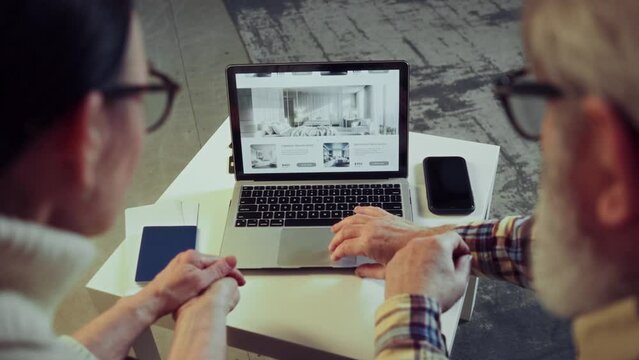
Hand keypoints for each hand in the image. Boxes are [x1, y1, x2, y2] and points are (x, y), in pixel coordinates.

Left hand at [138, 250, 244, 319]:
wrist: (152, 302)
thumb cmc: (171, 292)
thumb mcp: (200, 281)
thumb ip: (217, 270)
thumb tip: (231, 260)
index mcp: (193, 256)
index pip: (220, 261)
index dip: (232, 271)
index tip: (240, 279)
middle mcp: (187, 258)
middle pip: (212, 265)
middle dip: (224, 274)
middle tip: (234, 284)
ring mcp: (182, 266)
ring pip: (205, 271)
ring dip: (214, 278)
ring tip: (222, 286)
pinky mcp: (178, 275)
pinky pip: (197, 275)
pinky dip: (204, 281)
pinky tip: (205, 289)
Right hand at [329, 206, 454, 277]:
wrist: (424, 243)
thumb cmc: (409, 256)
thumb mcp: (387, 270)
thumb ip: (369, 271)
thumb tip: (359, 272)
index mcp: (368, 244)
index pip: (345, 247)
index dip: (337, 253)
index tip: (335, 257)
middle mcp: (370, 229)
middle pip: (345, 232)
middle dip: (336, 240)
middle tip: (332, 246)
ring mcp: (378, 221)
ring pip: (353, 219)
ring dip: (343, 223)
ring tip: (336, 228)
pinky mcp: (386, 216)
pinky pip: (369, 210)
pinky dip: (361, 210)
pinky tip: (356, 210)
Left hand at [384, 232, 471, 310]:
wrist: (410, 309)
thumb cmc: (434, 295)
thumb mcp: (460, 281)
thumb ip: (465, 265)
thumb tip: (464, 259)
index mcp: (437, 244)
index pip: (454, 237)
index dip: (462, 248)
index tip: (463, 256)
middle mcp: (418, 244)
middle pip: (436, 243)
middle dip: (444, 254)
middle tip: (449, 269)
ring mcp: (404, 253)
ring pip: (420, 251)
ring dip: (427, 260)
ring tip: (432, 278)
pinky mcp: (393, 263)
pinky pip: (407, 260)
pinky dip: (413, 267)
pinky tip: (418, 281)